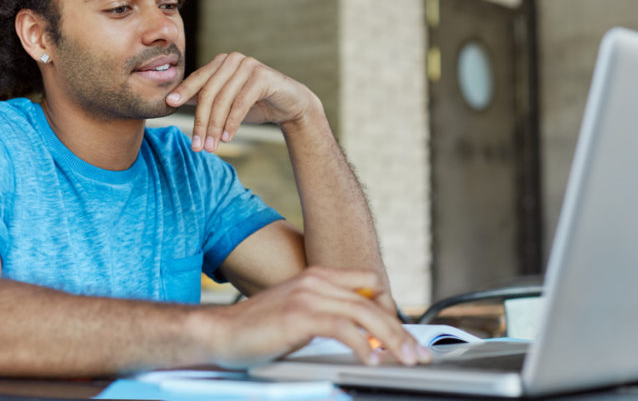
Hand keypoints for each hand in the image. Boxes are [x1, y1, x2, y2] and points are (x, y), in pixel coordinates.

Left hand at [166, 53, 319, 151]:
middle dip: (201, 121)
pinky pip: (241, 102)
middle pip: (209, 92)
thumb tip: (174, 101)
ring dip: (215, 127)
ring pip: (223, 100)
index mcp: (221, 62)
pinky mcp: (263, 77)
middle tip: (197, 145)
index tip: (170, 105)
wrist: (290, 105)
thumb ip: (204, 98)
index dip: (184, 91)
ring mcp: (249, 66)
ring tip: (212, 147)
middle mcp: (233, 60)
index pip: (198, 79)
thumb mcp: (226, 101)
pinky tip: (227, 138)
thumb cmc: (255, 103)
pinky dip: (232, 122)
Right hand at [205, 267, 431, 367]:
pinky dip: (364, 346)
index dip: (390, 308)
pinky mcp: (300, 316)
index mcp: (318, 276)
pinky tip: (372, 361)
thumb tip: (361, 335)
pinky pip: (344, 328)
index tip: (402, 334)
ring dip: (393, 339)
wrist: (219, 333)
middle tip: (418, 354)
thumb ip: (327, 315)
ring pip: (366, 313)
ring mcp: (308, 296)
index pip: (370, 283)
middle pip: (374, 300)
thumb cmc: (257, 329)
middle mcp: (316, 280)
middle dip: (401, 330)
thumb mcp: (298, 314)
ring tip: (406, 360)